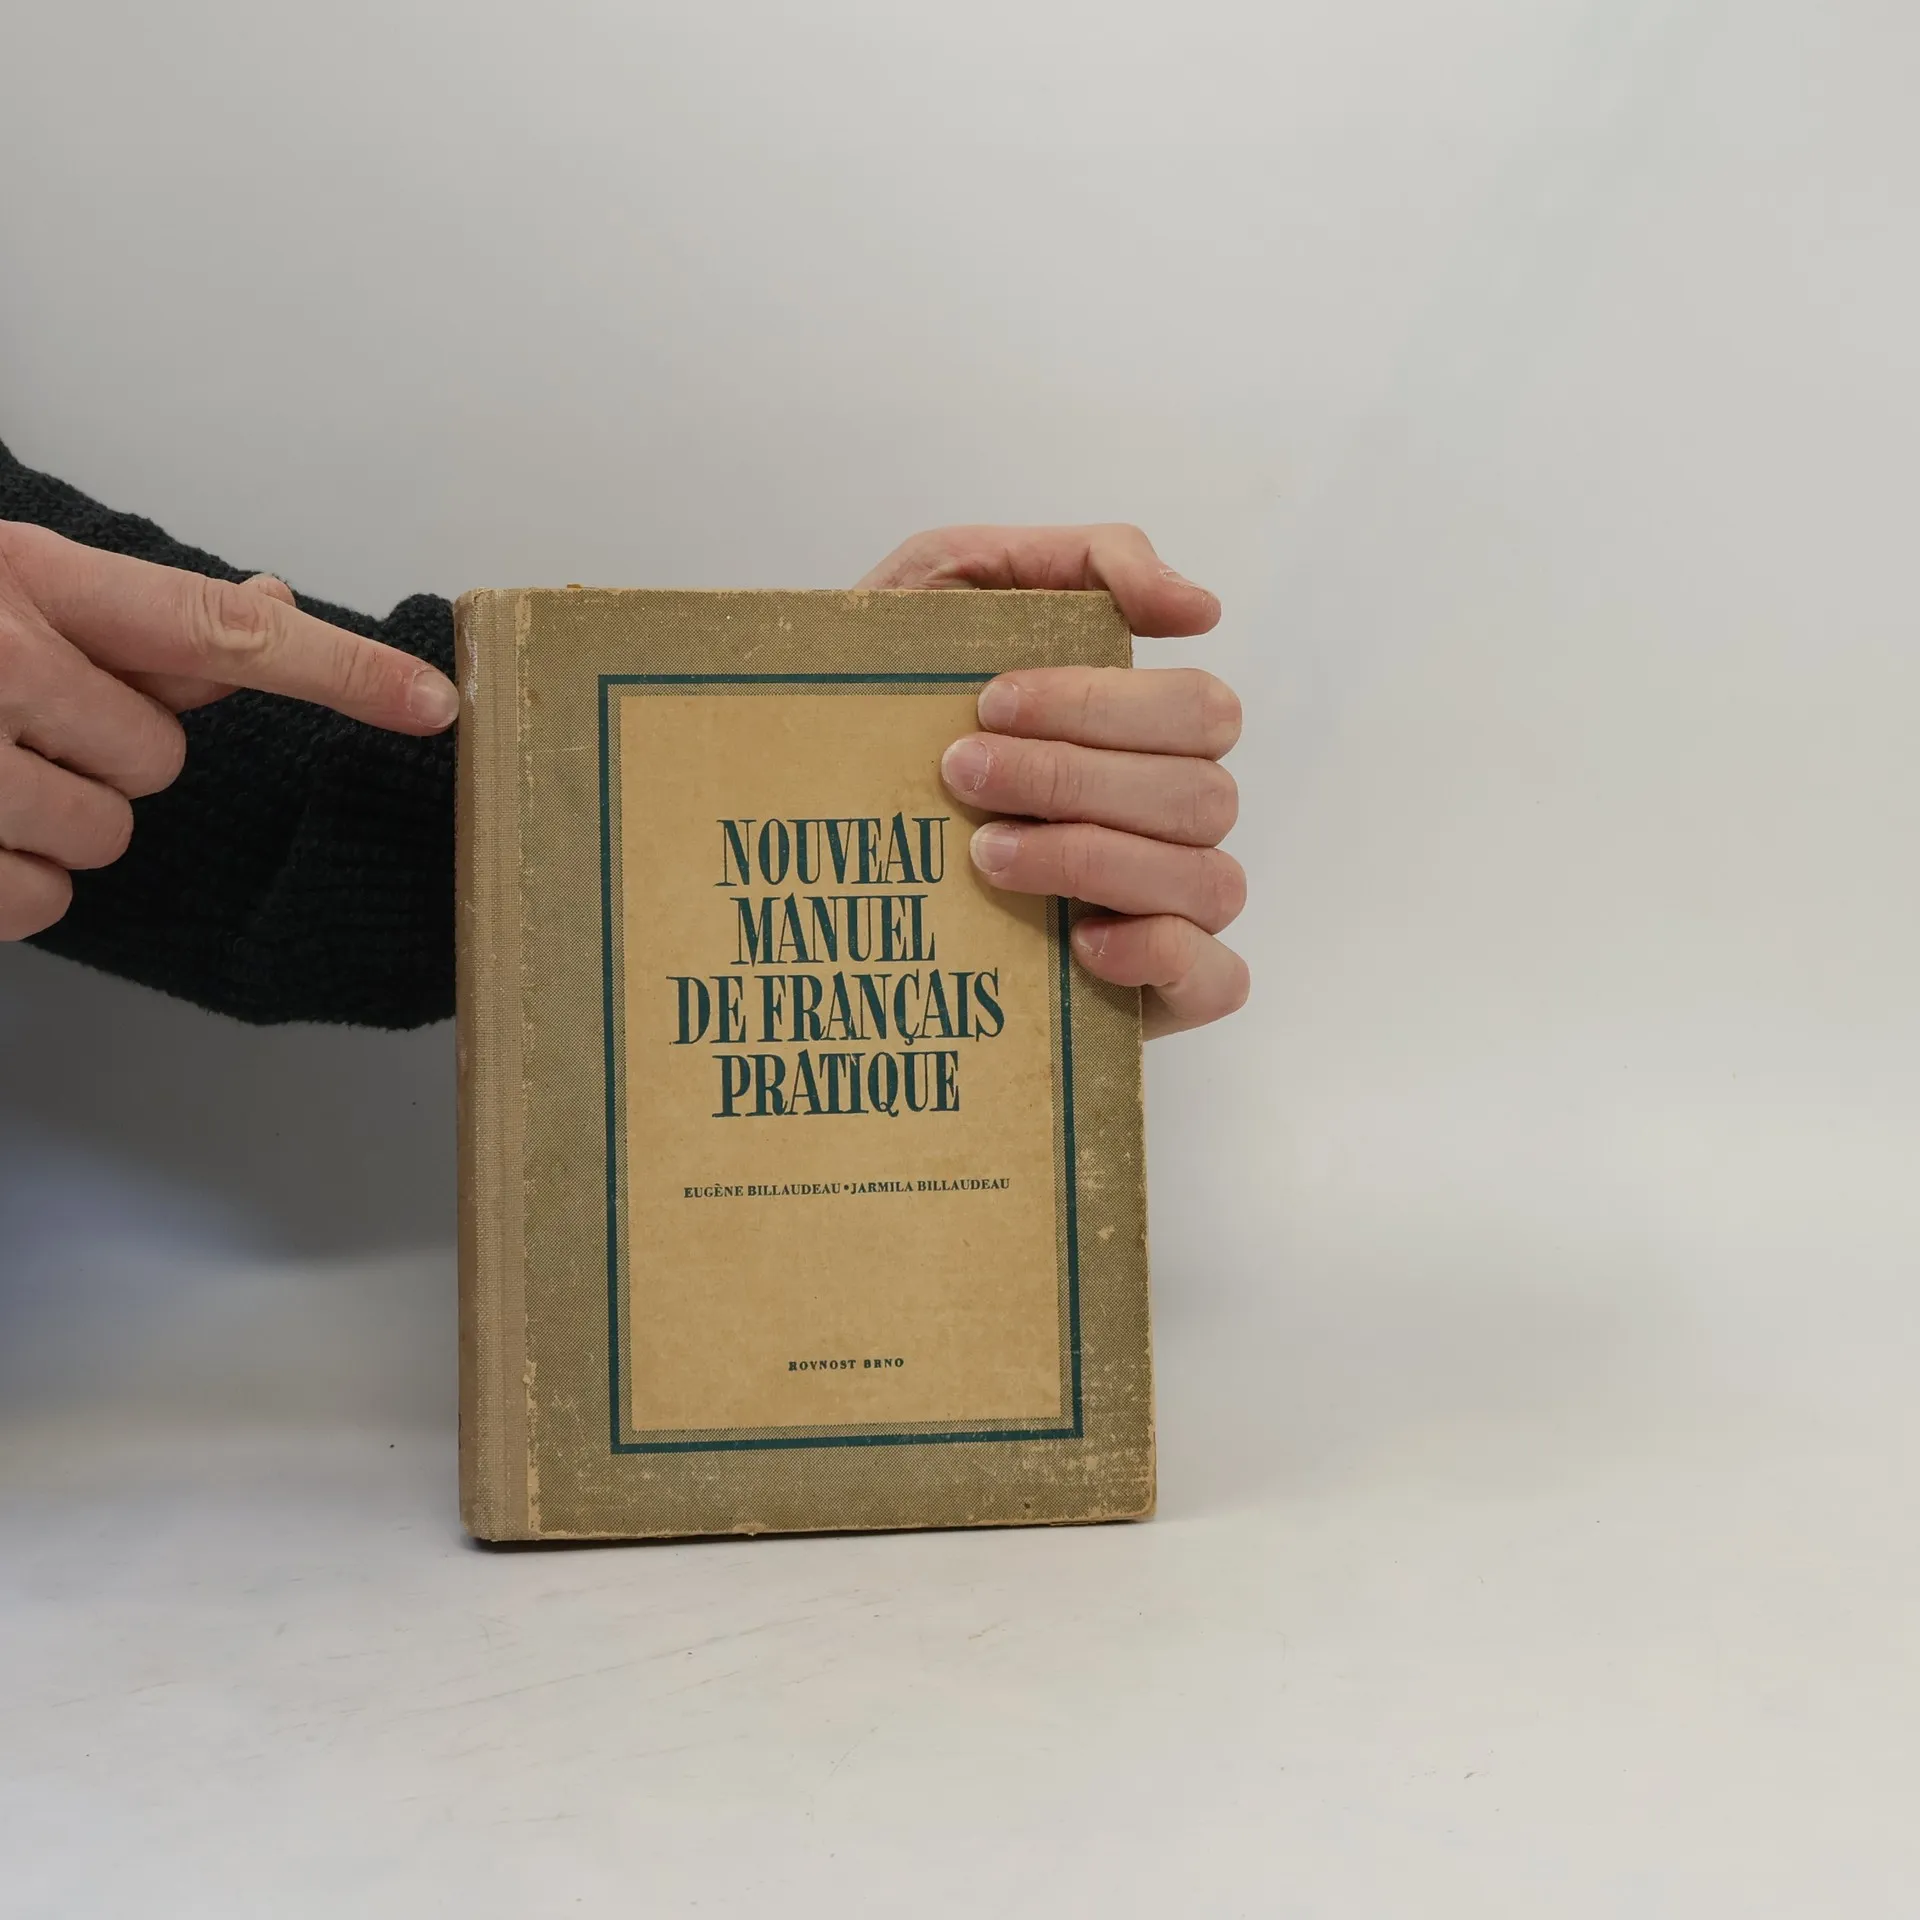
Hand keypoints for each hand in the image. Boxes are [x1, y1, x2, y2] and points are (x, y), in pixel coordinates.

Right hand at [0, 522, 458, 939]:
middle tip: (26, 719)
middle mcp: (6, 659)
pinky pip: (44, 899)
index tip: (434, 702)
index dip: (342, 671)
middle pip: (160, 756)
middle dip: (107, 750)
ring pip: (107, 832)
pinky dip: (15, 878)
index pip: (227, 630)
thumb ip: (140, 612)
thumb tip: (275, 601)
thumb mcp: (17, 585)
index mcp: (35, 578)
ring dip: (56, 816)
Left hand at [858, 524, 1247, 1038]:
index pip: (1197, 711)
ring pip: (1210, 879)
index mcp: (1145, 734)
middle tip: (961, 775)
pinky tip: (1075, 939)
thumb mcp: (950, 590)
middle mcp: (1170, 820)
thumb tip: (1201, 605)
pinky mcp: (1157, 995)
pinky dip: (1159, 952)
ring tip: (984, 856)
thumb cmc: (888, 706)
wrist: (797, 830)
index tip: (987, 704)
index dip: (1102, 706)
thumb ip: (1075, 563)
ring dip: (1095, 859)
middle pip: (1203, 793)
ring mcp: (1173, 909)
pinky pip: (1219, 979)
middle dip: (1075, 779)